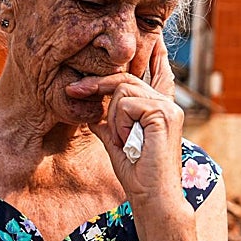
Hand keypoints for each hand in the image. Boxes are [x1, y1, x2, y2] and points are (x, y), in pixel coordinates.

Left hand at [65, 38, 184, 205]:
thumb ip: (107, 121)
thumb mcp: (115, 141)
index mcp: (158, 107)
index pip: (153, 73)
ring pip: (123, 91)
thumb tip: (92, 108)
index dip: (145, 57)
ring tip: (122, 140)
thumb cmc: (135, 173)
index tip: (140, 43)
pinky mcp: (164, 114)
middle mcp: (167, 103)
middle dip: (96, 85)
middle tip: (71, 90)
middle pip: (125, 79)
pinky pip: (127, 104)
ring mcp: (168, 107)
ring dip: (113, 118)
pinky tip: (129, 141)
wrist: (151, 197)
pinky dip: (120, 124)